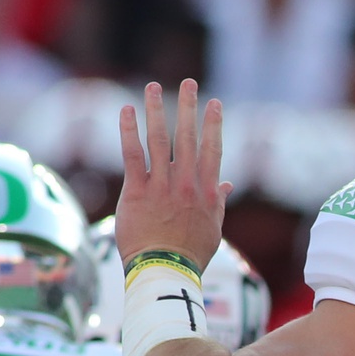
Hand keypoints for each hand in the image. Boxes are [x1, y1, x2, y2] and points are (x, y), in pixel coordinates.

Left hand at [115, 80, 231, 268]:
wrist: (164, 272)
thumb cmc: (189, 256)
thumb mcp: (212, 230)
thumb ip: (217, 203)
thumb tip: (227, 185)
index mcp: (205, 192)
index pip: (212, 150)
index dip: (213, 124)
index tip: (214, 103)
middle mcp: (184, 183)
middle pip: (187, 137)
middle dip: (188, 107)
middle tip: (189, 83)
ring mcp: (160, 186)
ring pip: (158, 140)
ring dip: (156, 110)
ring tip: (153, 88)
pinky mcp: (136, 191)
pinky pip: (132, 154)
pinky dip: (129, 130)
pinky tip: (127, 110)